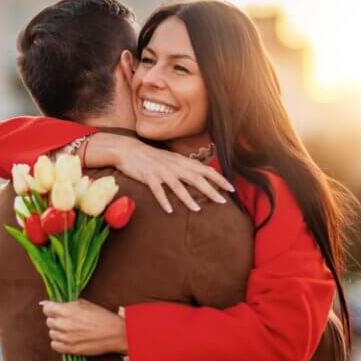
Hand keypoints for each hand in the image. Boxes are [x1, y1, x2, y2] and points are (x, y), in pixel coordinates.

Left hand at [41, 299, 127, 355]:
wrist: (115, 333)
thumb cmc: (102, 316)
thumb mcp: (85, 304)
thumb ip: (69, 305)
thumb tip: (57, 305)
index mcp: (67, 310)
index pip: (46, 309)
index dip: (51, 309)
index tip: (54, 310)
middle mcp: (64, 323)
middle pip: (48, 321)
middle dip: (56, 320)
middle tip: (66, 320)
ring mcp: (66, 337)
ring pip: (51, 333)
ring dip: (58, 331)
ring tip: (70, 330)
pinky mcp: (69, 349)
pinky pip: (54, 345)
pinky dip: (59, 342)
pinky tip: (68, 339)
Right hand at [112, 136, 233, 212]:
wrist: (128, 149)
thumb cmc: (150, 157)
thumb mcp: (171, 159)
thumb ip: (185, 167)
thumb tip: (200, 175)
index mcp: (181, 161)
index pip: (205, 170)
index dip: (219, 178)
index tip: (231, 188)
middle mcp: (174, 166)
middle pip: (196, 178)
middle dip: (210, 190)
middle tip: (222, 201)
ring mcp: (161, 171)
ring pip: (177, 186)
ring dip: (187, 198)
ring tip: (197, 209)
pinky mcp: (148, 177)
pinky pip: (157, 190)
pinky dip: (163, 200)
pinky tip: (169, 210)